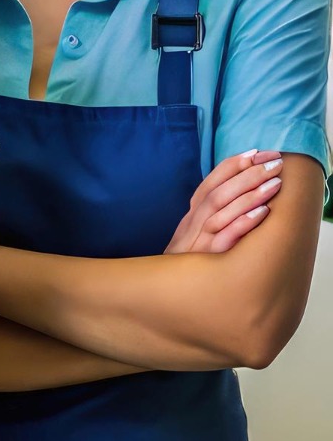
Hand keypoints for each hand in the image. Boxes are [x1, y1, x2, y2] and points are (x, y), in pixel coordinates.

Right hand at [165, 150, 281, 253]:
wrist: (167, 287)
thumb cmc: (189, 258)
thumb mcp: (194, 231)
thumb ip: (212, 212)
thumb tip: (238, 189)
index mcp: (193, 213)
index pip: (211, 182)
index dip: (232, 165)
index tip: (256, 153)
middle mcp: (194, 222)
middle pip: (219, 192)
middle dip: (247, 174)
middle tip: (274, 163)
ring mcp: (200, 239)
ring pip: (221, 210)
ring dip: (249, 194)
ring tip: (274, 182)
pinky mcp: (208, 258)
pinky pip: (226, 237)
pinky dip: (243, 223)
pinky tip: (262, 213)